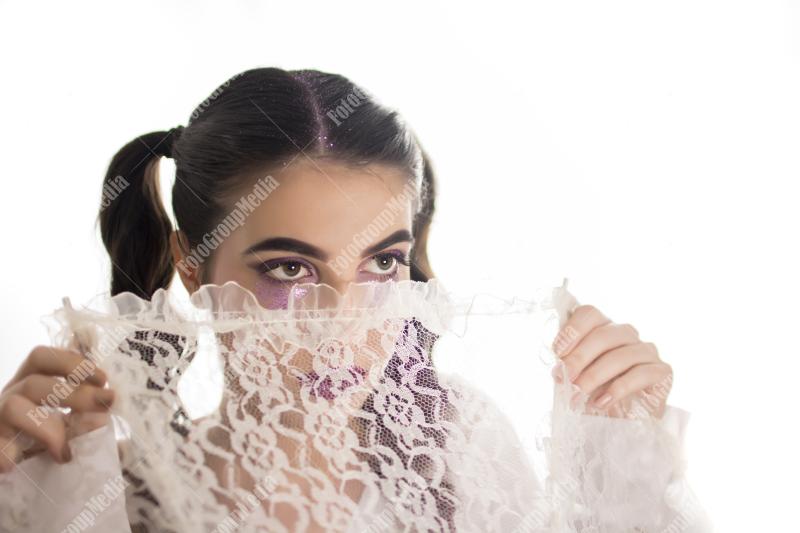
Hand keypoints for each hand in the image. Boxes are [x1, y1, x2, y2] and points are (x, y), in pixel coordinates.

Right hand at [0, 346, 113, 471]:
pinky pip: (0, 449)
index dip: (71, 362)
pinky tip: (37, 465)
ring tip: (66, 450)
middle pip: (34, 382)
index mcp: (28, 384)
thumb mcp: (67, 426)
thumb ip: (86, 419)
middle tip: (106, 403)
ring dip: (49, 427)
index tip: (103, 379)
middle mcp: (8, 397)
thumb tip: (102, 419)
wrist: (12, 475)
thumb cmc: (43, 446)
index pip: (41, 358)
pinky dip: (17, 456)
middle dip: (75, 393)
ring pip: (12, 408)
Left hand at [551, 305, 672, 418]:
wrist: (623, 423)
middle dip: (579, 358)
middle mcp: (626, 334)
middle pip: (603, 335)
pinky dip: (618, 389)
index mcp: (602, 328)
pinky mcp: (662, 371)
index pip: (590, 314)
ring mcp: (646, 350)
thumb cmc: (597, 394)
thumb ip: (570, 367)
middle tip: (563, 379)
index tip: (558, 352)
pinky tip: (602, 402)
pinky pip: (640, 374)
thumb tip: (560, 369)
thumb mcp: (578, 378)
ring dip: (595, 376)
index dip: (573, 329)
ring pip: (620, 356)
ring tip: (578, 394)